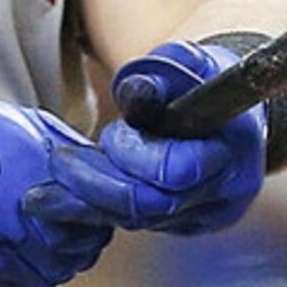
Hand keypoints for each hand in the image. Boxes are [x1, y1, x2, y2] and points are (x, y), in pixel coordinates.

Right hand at [0, 87, 114, 286]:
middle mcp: (18, 218)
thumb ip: (66, 151)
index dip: (95, 222)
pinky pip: (12, 284)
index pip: (91, 222)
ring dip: (51, 264)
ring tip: (42, 246)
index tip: (90, 216)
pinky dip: (21, 275)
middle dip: (76, 246)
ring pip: (45, 276)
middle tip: (70, 234)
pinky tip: (17, 255)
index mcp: (37, 179)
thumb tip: (99, 169)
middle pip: (73, 255)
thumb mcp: (24, 124)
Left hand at [69, 40, 268, 234]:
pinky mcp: (185, 225)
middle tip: (59, 163)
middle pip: (151, 206)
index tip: (107, 134)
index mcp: (235, 150)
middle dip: (97, 185)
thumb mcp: (185, 61)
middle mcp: (227, 193)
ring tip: (51, 185)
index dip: (134, 156)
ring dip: (90, 203)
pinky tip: (71, 195)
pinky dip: (102, 210)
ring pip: (139, 221)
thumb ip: (160, 72)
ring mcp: (208, 215)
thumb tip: (135, 93)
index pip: (177, 172)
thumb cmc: (205, 77)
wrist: (226, 103)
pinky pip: (137, 225)